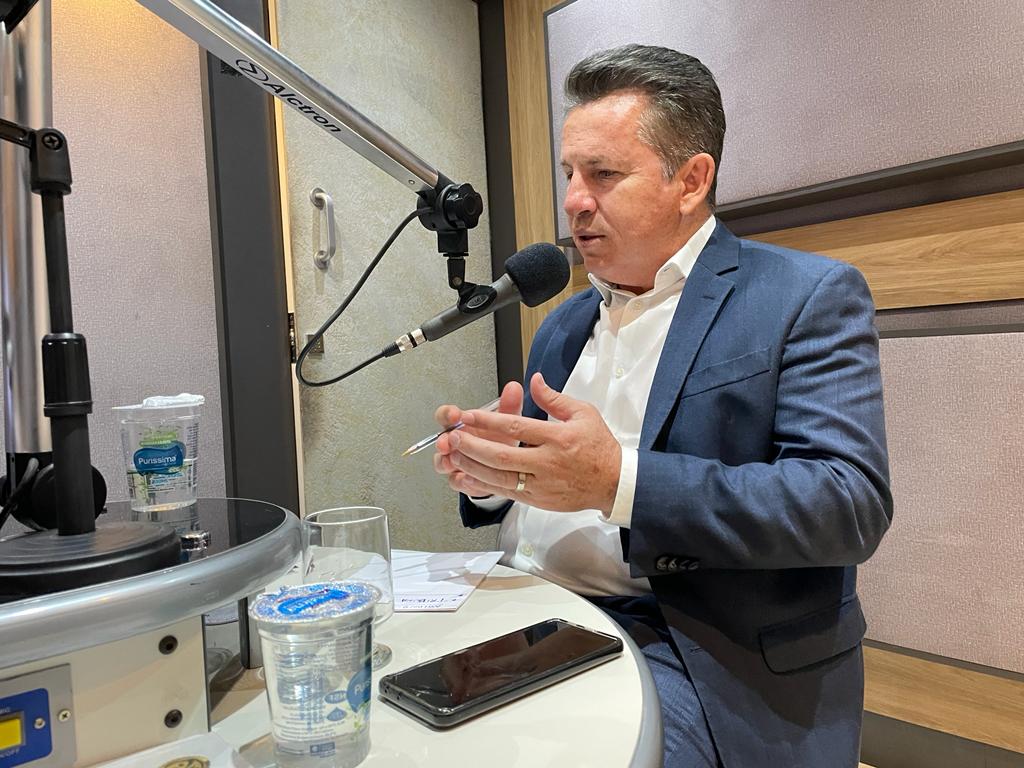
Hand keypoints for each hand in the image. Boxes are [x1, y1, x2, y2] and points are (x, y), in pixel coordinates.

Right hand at [433, 380, 523, 493]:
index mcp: (463, 425)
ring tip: (454, 462)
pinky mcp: (462, 480)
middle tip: (447, 442)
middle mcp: (456, 443)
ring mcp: (456, 462)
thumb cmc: (502, 440)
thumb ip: (509, 406)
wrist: (508, 465)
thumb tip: (514, 388)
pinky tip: (465, 478)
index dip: (448, 414)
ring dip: (446, 462)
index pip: (447, 415)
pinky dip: (460, 480)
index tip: (455, 415)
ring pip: (443, 462)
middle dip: (443, 441)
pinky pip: (455, 481)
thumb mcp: (508, 422)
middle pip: (440, 440)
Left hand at [435, 372, 620, 513]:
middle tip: (453, 437)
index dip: (488, 420)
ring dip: (473, 466)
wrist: (614, 483)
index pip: (516, 427)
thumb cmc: (599, 447)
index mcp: (558, 438)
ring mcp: (542, 484)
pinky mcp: (538, 500)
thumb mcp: (584, 413)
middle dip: (473, 446)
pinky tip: (468, 476)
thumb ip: (554, 398)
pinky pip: (506, 493)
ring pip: (499, 477)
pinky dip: (484, 485)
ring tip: (454, 455)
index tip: (468, 415)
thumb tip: (534, 380)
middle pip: (502, 455)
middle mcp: (548, 462)